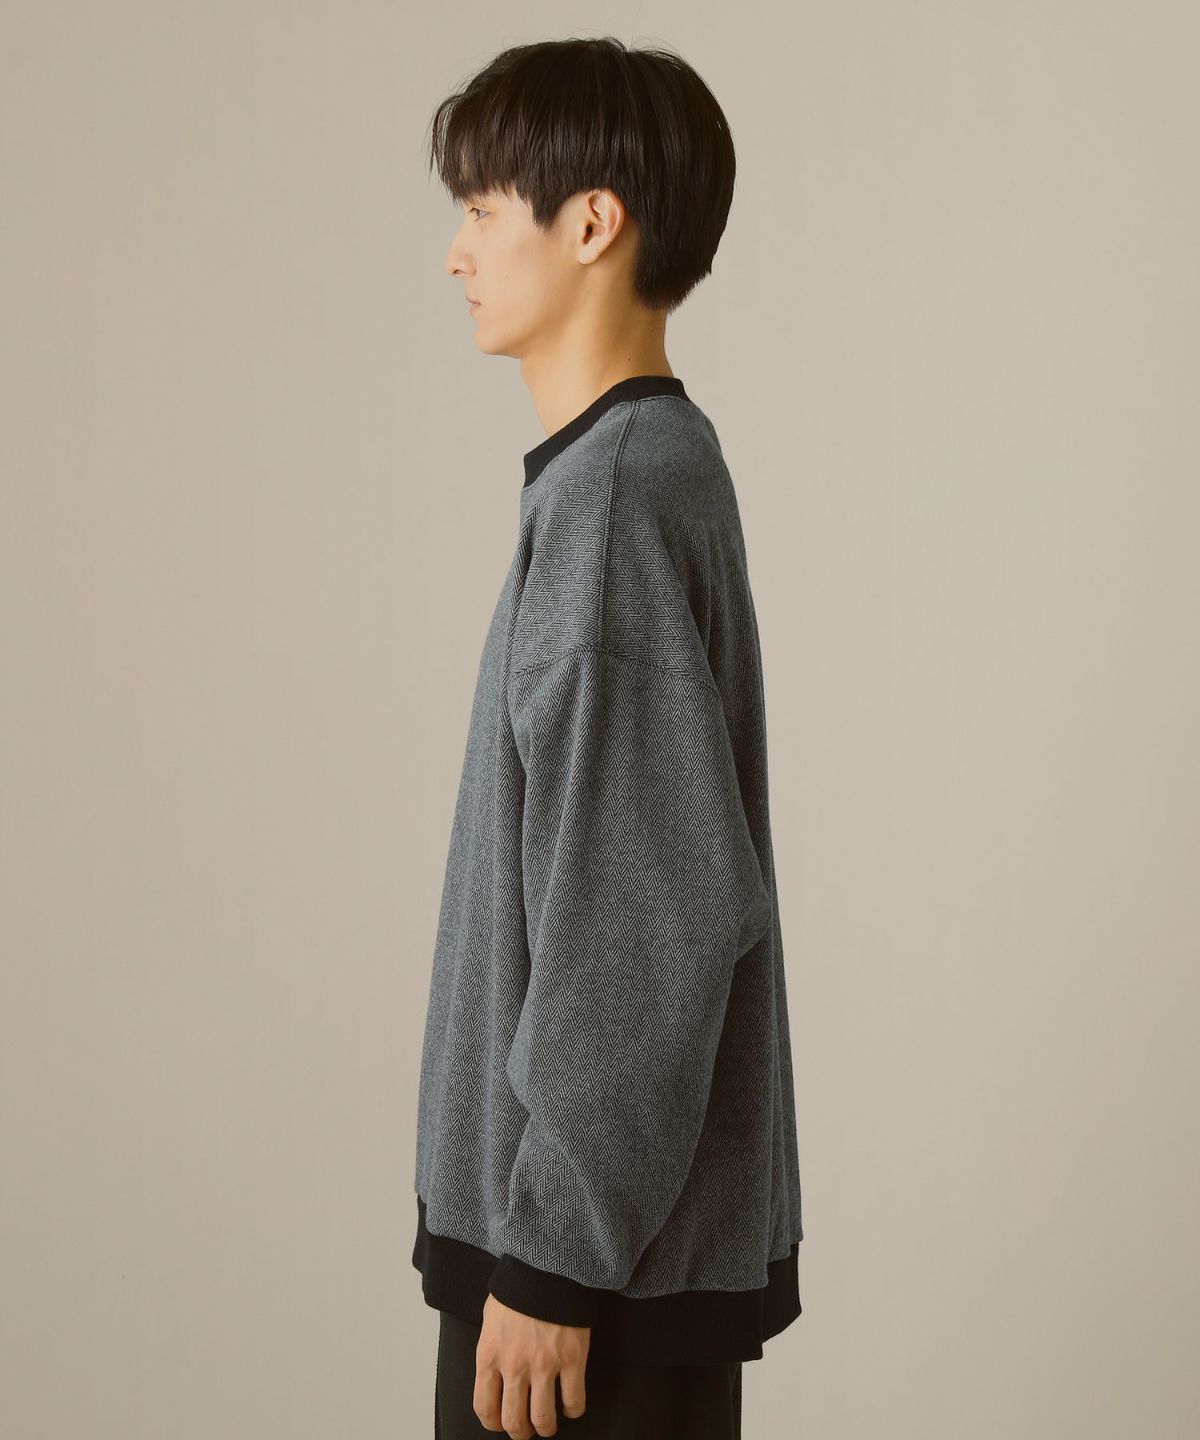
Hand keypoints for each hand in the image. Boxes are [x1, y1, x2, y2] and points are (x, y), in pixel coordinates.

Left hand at [473, 1291, 589, 1436]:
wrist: (548, 1265)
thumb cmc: (518, 1288)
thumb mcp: (491, 1318)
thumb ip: (491, 1349)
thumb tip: (495, 1373)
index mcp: (489, 1355)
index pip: (484, 1407)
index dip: (493, 1424)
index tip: (501, 1423)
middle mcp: (514, 1366)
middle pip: (513, 1421)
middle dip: (520, 1432)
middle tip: (527, 1429)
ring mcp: (544, 1365)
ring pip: (543, 1419)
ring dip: (546, 1428)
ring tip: (549, 1424)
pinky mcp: (572, 1359)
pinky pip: (574, 1401)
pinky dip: (573, 1410)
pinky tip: (571, 1405)